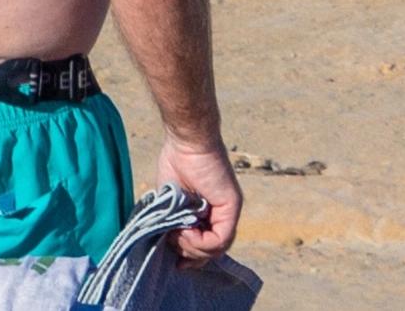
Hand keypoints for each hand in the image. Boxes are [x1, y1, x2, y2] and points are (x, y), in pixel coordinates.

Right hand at [161, 133, 242, 256]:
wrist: (186, 142)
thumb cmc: (176, 163)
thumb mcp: (172, 203)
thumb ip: (175, 223)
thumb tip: (174, 248)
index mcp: (208, 212)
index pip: (207, 247)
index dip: (192, 257)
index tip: (177, 263)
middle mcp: (222, 213)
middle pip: (212, 252)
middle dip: (189, 255)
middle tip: (174, 241)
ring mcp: (229, 210)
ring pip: (217, 249)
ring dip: (193, 248)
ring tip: (179, 234)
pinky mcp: (232, 205)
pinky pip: (220, 239)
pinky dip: (201, 242)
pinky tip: (187, 231)